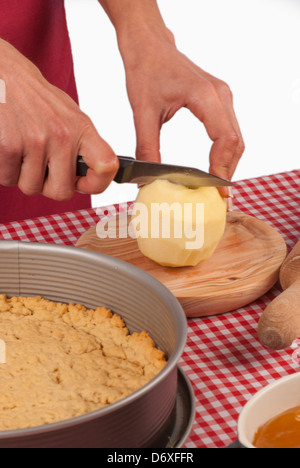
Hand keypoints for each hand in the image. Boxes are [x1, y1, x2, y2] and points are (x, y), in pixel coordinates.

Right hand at [0, 39, 118, 199]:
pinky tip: (8, 148)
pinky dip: (5, 169)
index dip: (97, 184)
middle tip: (40, 168)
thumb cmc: (34, 97)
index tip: (82, 183)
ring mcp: (36, 140)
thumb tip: (92, 177)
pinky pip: (8, 178)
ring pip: (31, 188)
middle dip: (48, 186)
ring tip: (21, 152)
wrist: (1, 72)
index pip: (106, 166)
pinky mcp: (10, 145)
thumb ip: (81, 146)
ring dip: (23, 176)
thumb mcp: (67, 114)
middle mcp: (62, 135)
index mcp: (81, 128)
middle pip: (62, 192)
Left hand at [119, 31, 243, 196]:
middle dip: (228, 171)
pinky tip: (215, 167)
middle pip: (236, 142)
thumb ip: (147, 147)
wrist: (149, 45)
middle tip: (218, 198)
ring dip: (228, 163)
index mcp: (205, 96)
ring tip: (216, 187)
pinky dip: (225, 152)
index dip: (222, 168)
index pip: (225, 139)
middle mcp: (220, 95)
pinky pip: (229, 130)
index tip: (216, 191)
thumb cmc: (145, 70)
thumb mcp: (143, 112)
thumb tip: (146, 180)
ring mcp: (222, 96)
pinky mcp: (218, 99)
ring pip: (236, 138)